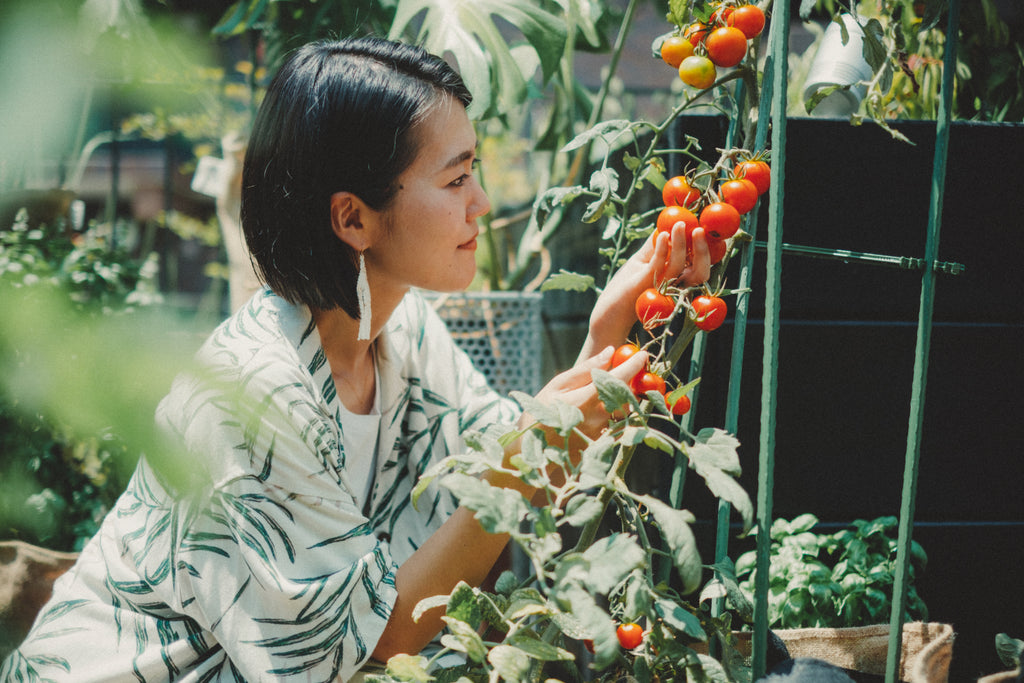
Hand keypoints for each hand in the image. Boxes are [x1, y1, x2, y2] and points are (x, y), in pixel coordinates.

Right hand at [520, 344, 648, 446]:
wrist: (532, 452)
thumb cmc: (540, 412)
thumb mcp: (557, 386)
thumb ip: (585, 369)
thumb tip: (610, 352)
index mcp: (584, 400)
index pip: (617, 378)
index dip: (632, 365)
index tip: (642, 354)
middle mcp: (596, 418)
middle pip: (626, 395)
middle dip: (630, 382)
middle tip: (626, 372)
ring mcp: (601, 433)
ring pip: (624, 410)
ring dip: (623, 398)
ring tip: (607, 393)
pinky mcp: (603, 444)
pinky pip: (617, 424)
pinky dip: (615, 413)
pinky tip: (601, 411)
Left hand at [579, 223, 710, 360]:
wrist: (609, 311)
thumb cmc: (626, 286)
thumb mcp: (642, 261)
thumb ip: (655, 245)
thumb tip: (665, 224)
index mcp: (679, 280)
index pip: (701, 265)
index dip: (707, 248)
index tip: (703, 228)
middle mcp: (675, 286)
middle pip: (700, 270)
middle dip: (703, 249)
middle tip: (698, 229)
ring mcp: (661, 286)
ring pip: (680, 266)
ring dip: (681, 243)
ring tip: (679, 225)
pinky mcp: (645, 284)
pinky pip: (658, 265)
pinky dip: (662, 248)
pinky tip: (662, 234)